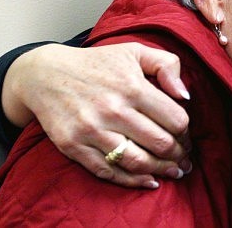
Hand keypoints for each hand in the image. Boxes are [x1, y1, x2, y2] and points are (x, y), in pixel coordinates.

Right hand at [2, 42, 191, 187]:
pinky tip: (148, 181)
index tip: (186, 137)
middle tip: (184, 160)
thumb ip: (167, 65)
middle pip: (160, 143)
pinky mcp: (73, 146)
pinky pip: (109, 172)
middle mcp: (113, 110)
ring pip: (138, 162)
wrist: (45, 74)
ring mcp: (91, 130)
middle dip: (178, 155)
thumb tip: (185, 95)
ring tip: (173, 172)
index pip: (175, 119)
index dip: (186, 132)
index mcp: (133, 86)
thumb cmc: (97, 63)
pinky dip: (132, 181)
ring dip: (161, 171)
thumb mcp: (135, 51)